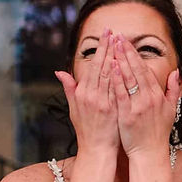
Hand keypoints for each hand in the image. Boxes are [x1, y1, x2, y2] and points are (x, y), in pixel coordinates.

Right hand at [55, 28, 119, 154]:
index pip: (92, 65)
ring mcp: (100, 102)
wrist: (96, 150)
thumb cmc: (87, 129)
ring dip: (114, 57)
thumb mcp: (74, 108)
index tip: (106, 35)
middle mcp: (90, 95)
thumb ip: (70, 88)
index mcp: (82, 93)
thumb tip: (59, 72)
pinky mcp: (110, 109)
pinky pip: (115, 89)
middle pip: (100, 66)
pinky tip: (122, 64)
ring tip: (119, 41)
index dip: (99, 50)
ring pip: (108, 75)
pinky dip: (118, 76)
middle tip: (112, 31)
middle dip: (106, 48)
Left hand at [110, 34, 180, 158]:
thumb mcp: (171, 110)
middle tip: (118, 37)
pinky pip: (121, 94)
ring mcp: (138, 106)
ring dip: (121, 60)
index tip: (127, 42)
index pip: (146, 70)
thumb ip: (173, 90)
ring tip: (113, 46)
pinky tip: (112, 67)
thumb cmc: (158, 133)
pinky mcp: (128, 114)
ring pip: (129, 79)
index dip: (136, 55)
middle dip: (127, 52)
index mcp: (158, 96)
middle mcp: (149, 99)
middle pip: (137, 70)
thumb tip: (177, 73)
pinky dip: (117, 80)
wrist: (150, 153)